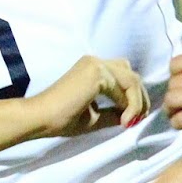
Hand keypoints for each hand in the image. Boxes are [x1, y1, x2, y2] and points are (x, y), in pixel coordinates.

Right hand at [33, 55, 147, 137]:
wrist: (41, 118)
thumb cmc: (61, 119)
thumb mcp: (94, 116)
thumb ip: (113, 112)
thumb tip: (133, 116)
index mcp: (91, 68)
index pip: (123, 75)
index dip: (133, 96)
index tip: (134, 118)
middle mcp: (94, 61)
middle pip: (131, 74)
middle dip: (140, 97)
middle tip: (138, 119)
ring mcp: (96, 64)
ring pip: (132, 80)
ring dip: (137, 102)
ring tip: (131, 121)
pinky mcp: (97, 72)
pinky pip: (125, 87)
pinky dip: (130, 105)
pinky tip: (124, 120)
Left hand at [163, 52, 181, 140]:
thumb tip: (174, 75)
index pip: (176, 63)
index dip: (174, 76)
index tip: (180, 85)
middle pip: (173, 83)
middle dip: (172, 95)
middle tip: (178, 104)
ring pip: (172, 99)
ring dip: (171, 110)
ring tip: (178, 114)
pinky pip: (180, 119)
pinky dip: (177, 123)